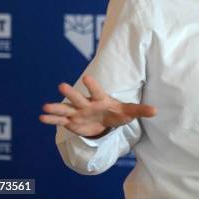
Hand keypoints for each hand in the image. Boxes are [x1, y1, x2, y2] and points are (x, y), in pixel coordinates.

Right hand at [39, 74, 156, 137]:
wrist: (105, 120)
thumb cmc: (117, 112)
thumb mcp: (129, 112)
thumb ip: (141, 110)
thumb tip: (156, 111)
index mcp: (101, 99)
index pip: (97, 90)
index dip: (93, 85)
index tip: (87, 77)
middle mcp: (87, 103)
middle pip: (78, 98)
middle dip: (71, 93)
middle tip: (61, 86)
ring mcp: (78, 112)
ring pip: (66, 108)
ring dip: (56, 107)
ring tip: (45, 106)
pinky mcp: (71, 121)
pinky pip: (60, 120)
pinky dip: (52, 119)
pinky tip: (42, 117)